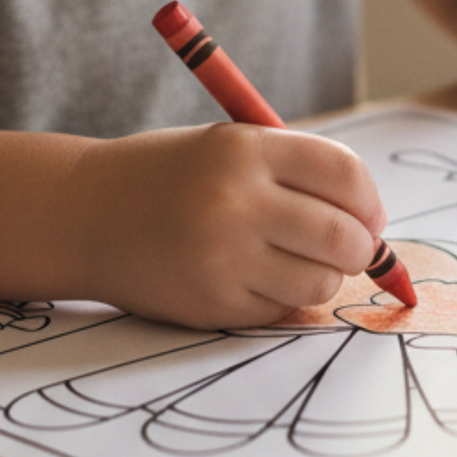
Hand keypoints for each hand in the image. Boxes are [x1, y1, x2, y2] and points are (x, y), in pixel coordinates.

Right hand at [61, 123, 385, 327]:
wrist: (83, 214)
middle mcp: (237, 202)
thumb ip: (299, 173)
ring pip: (321, 281)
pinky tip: (254, 276)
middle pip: (345, 236)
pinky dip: (283, 298)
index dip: (370, 199)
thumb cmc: (172, 176)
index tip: (368, 213)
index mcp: (246, 150)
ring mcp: (224, 258)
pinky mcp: (212, 303)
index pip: (345, 175)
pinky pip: (282, 310)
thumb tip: (373, 223)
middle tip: (353, 247)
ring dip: (324, 276)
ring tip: (296, 260)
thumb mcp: (231, 147)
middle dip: (362, 247)